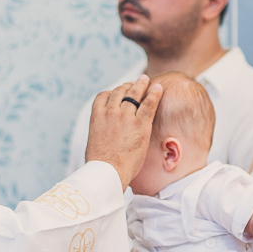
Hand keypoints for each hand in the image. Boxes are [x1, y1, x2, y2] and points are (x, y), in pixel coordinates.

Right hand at [85, 75, 163, 190]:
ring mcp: (125, 116)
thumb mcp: (93, 143)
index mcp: (96, 116)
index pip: (103, 96)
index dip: (112, 92)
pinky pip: (149, 104)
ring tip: (145, 80)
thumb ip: (99, 133)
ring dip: (140, 85)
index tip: (118, 91)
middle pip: (120, 92)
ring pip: (134, 94)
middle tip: (135, 82)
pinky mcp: (140, 124)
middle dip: (128, 85)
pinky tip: (159, 87)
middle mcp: (110, 112)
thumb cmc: (100, 164)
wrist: (107, 172)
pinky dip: (154, 93)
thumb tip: (102, 138)